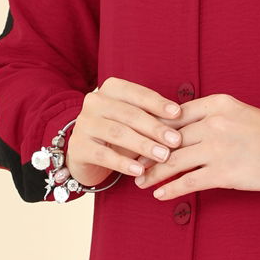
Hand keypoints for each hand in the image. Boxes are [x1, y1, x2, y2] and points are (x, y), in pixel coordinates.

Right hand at [65, 77, 184, 187]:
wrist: (87, 154)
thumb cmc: (119, 133)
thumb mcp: (136, 122)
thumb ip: (153, 118)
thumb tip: (181, 121)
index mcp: (110, 89)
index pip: (137, 93)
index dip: (158, 103)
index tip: (178, 113)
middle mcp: (94, 101)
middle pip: (129, 114)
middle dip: (155, 128)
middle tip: (176, 141)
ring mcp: (84, 123)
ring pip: (118, 133)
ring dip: (143, 145)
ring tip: (163, 156)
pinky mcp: (78, 147)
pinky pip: (104, 155)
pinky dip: (124, 163)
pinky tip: (140, 171)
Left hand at [135, 93, 259, 199]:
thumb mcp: (238, 112)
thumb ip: (210, 116)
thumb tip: (180, 128)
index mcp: (217, 104)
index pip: (173, 115)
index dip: (151, 128)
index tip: (136, 137)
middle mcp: (214, 123)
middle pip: (167, 138)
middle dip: (145, 152)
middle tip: (130, 162)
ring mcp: (218, 149)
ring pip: (172, 161)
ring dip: (152, 173)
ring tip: (139, 181)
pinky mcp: (225, 173)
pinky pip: (189, 182)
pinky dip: (170, 189)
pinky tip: (159, 195)